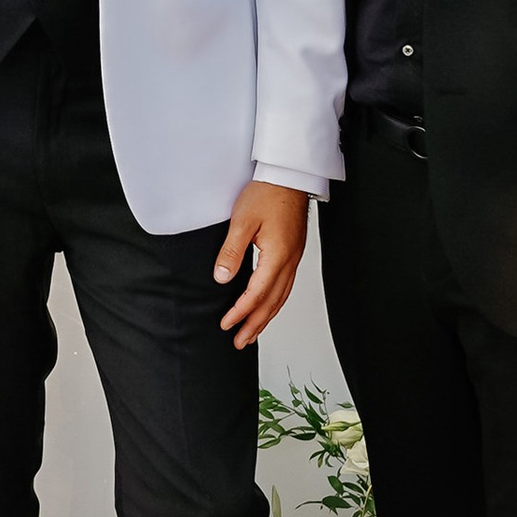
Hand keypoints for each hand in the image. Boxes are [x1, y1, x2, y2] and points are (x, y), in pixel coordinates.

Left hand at [215, 181, 309, 348]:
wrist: (289, 174)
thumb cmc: (267, 192)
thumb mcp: (242, 221)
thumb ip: (231, 252)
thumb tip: (222, 279)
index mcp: (278, 255)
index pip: (257, 293)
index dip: (240, 312)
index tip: (226, 325)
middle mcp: (290, 261)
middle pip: (273, 302)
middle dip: (255, 324)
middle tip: (240, 342)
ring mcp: (294, 257)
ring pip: (281, 296)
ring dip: (266, 317)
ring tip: (252, 333)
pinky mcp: (293, 252)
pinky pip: (285, 286)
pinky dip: (275, 302)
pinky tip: (267, 307)